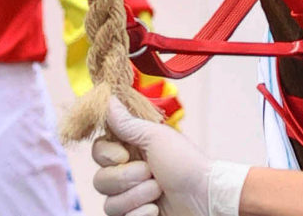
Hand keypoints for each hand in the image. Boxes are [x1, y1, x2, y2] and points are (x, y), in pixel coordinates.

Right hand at [93, 97, 247, 215]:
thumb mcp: (156, 138)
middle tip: (150, 172)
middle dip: (126, 179)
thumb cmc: (186, 163)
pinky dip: (140, 214)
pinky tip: (156, 209)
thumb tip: (107, 98)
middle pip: (100, 180)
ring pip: (109, 204)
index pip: (98, 151)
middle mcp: (126, 173)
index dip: (106, 155)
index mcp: (129, 149)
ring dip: (137, 197)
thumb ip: (127, 123)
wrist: (204, 197)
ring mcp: (131, 197)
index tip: (124, 154)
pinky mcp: (135, 215)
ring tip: (159, 190)